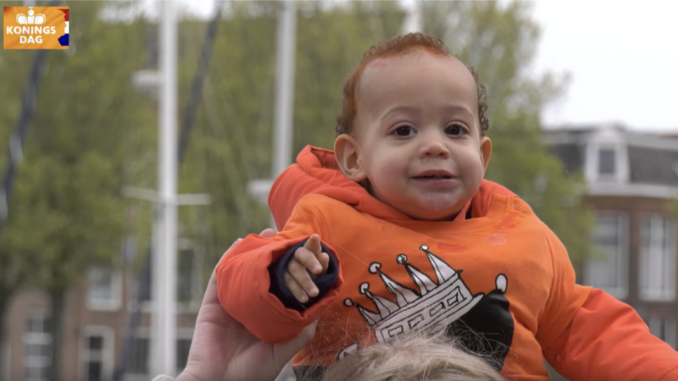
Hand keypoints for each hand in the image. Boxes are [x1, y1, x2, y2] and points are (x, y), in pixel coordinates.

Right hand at [176, 229, 317, 380]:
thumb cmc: (252, 373)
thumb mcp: (283, 350)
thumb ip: (300, 330)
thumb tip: (320, 307)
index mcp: (267, 317)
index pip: (283, 288)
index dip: (295, 270)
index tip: (308, 255)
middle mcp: (251, 307)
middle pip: (264, 275)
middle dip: (275, 255)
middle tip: (287, 235)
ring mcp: (231, 303)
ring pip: (243, 272)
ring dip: (253, 251)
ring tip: (267, 234)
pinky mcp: (212, 304)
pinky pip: (218, 277)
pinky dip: (227, 259)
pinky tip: (238, 244)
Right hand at [284, 234, 329, 302]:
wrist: (299, 280)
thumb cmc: (312, 269)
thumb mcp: (319, 265)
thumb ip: (322, 262)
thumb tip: (324, 256)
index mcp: (305, 250)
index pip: (309, 247)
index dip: (312, 244)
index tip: (317, 241)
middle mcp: (294, 257)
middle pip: (301, 259)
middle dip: (310, 265)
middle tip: (319, 272)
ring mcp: (286, 267)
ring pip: (293, 274)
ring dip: (304, 283)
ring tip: (315, 294)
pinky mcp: (281, 278)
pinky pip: (288, 285)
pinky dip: (297, 292)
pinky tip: (304, 299)